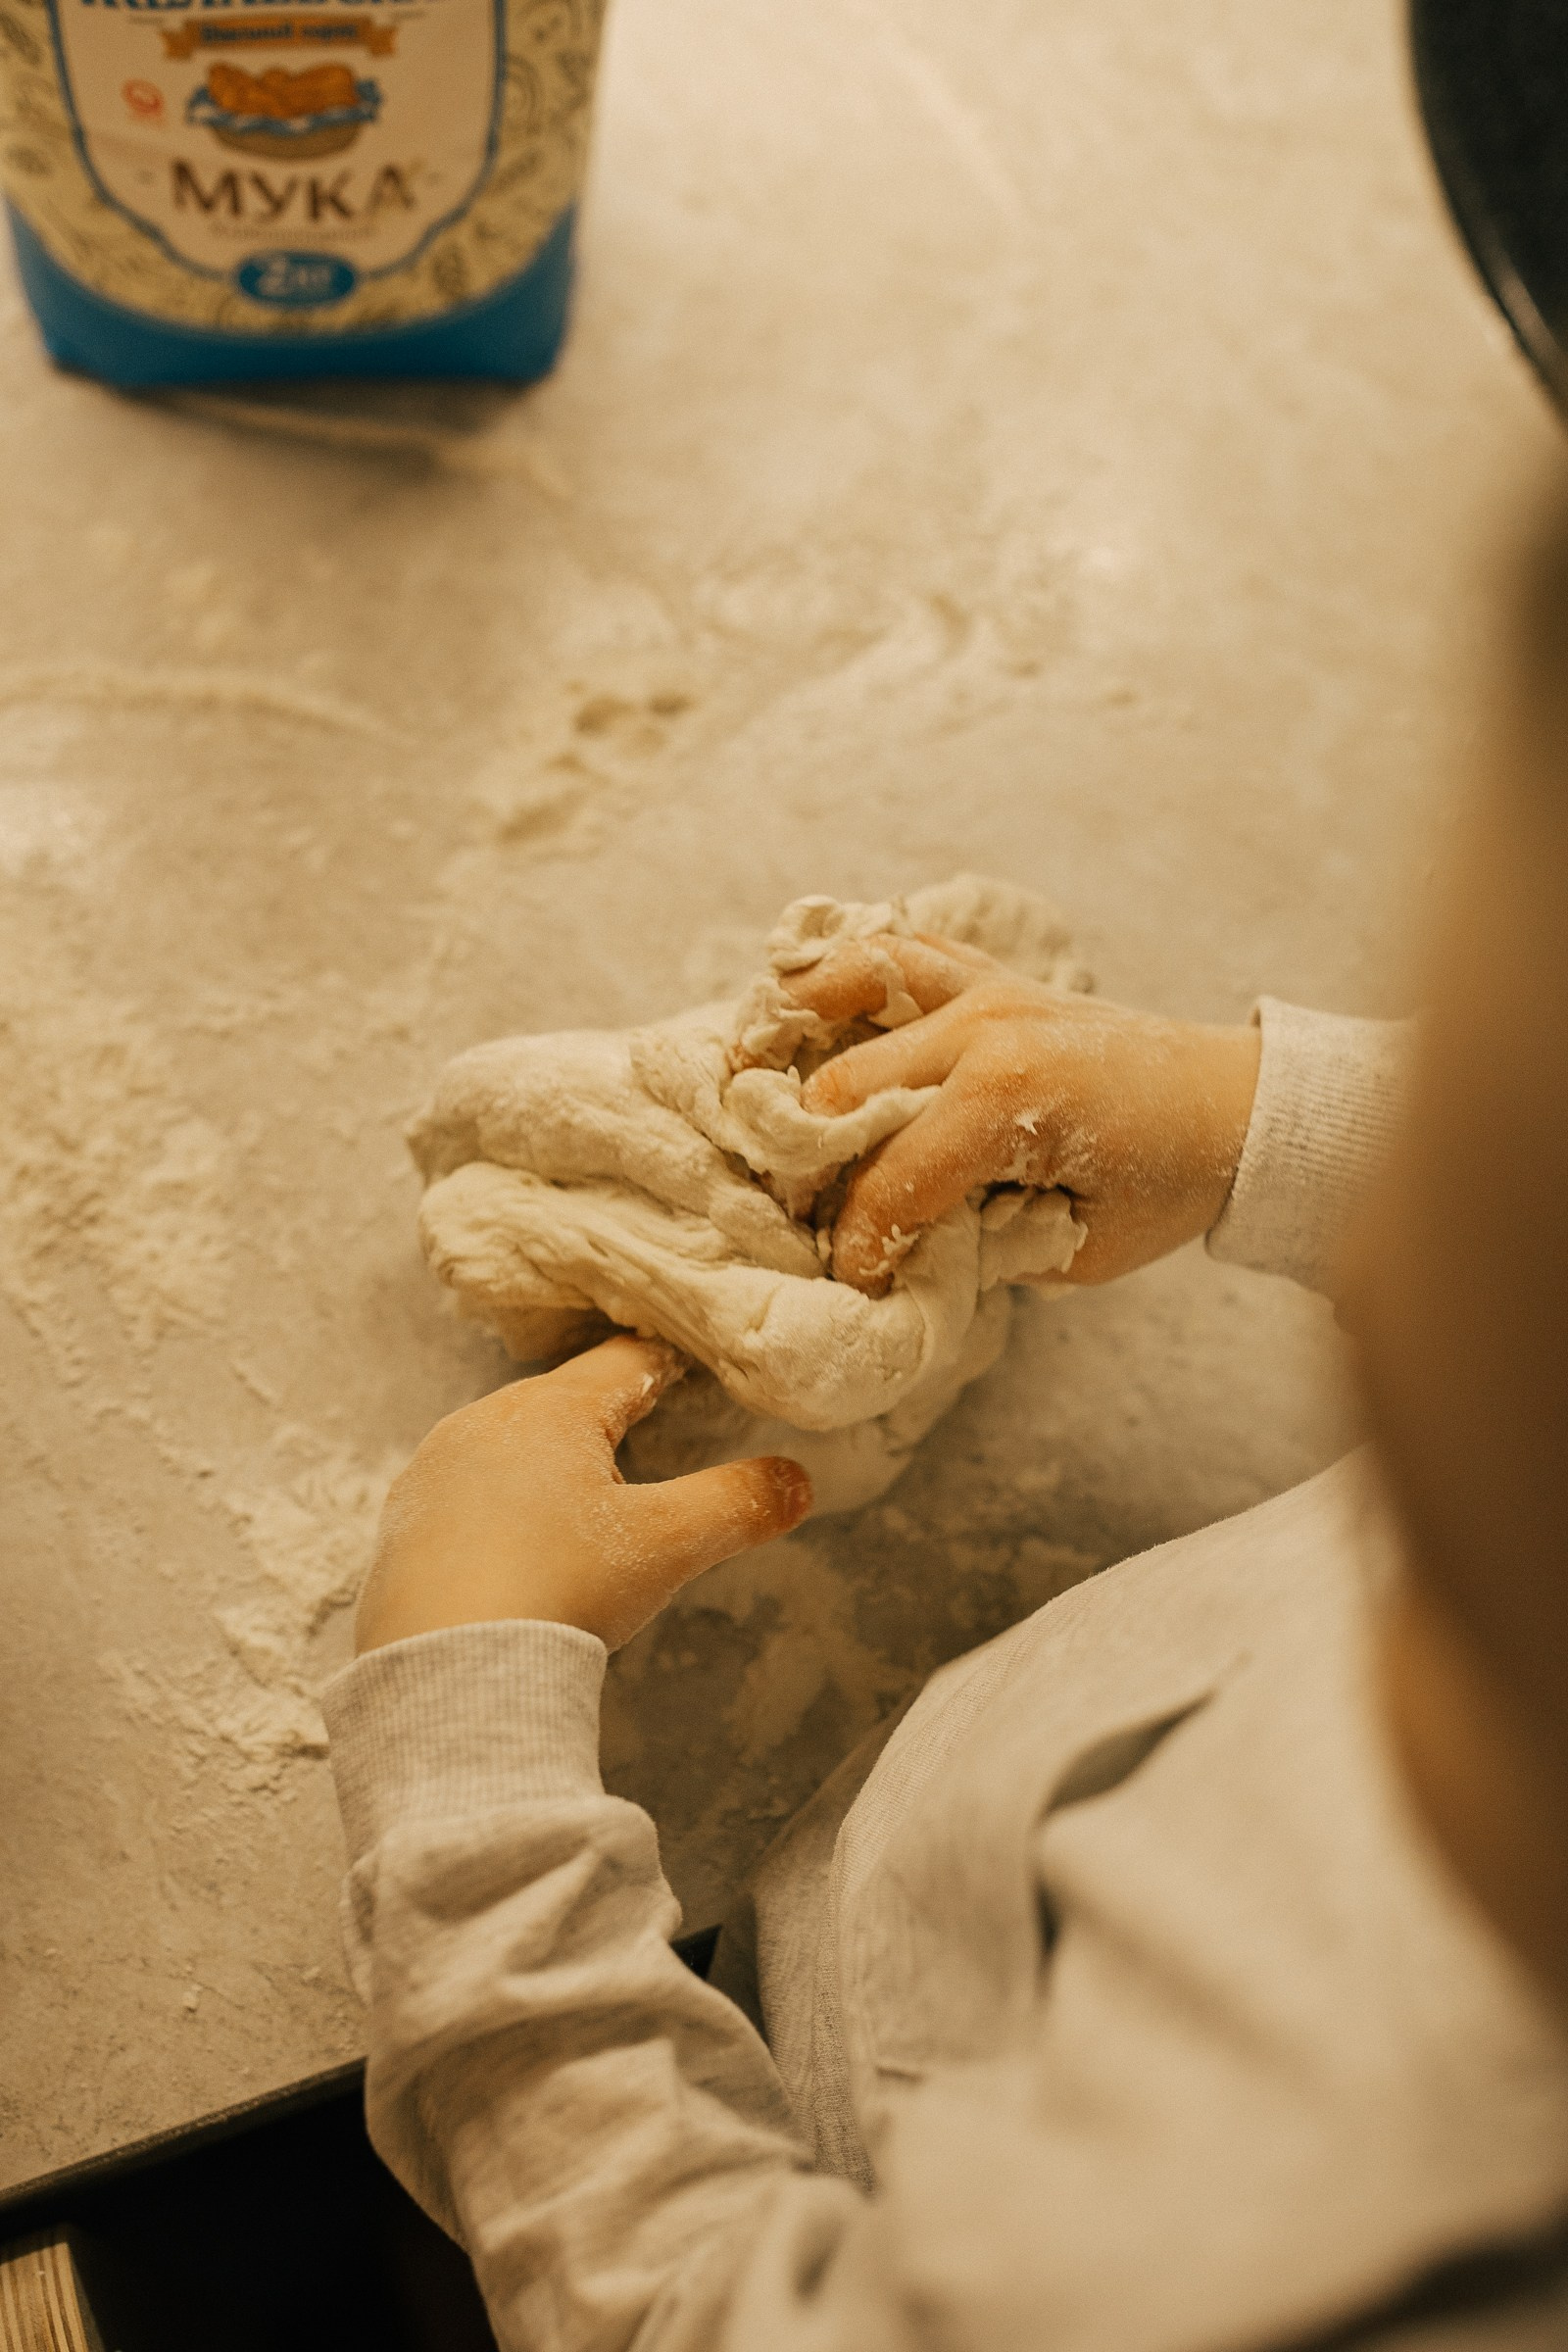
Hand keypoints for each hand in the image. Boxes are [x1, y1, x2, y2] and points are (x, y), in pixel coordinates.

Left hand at [356, 1337, 811, 1655]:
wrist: (446, 1675)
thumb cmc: (561, 1591)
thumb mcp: (666, 1546)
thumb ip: (737, 1505)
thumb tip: (798, 1480)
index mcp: (549, 1412)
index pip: (622, 1362)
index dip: (664, 1363)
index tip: (685, 1368)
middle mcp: (480, 1424)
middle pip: (560, 1401)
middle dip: (603, 1415)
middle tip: (643, 1433)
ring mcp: (431, 1476)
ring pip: (506, 1446)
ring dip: (546, 1463)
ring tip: (581, 1502)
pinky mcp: (401, 1529)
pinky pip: (463, 1497)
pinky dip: (499, 1510)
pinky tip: (517, 1553)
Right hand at [791, 934, 1260, 1292]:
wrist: (1239, 1106)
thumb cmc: (1165, 1186)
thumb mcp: (1078, 1249)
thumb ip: (983, 1248)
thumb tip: (901, 1251)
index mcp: (1008, 1103)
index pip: (889, 1185)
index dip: (855, 1245)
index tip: (846, 1281)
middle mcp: (985, 1031)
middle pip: (844, 1092)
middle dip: (808, 1161)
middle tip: (795, 1209)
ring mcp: (985, 989)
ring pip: (850, 991)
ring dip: (794, 1039)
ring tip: (752, 1089)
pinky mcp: (991, 973)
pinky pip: (896, 951)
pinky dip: (841, 972)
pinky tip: (799, 1004)